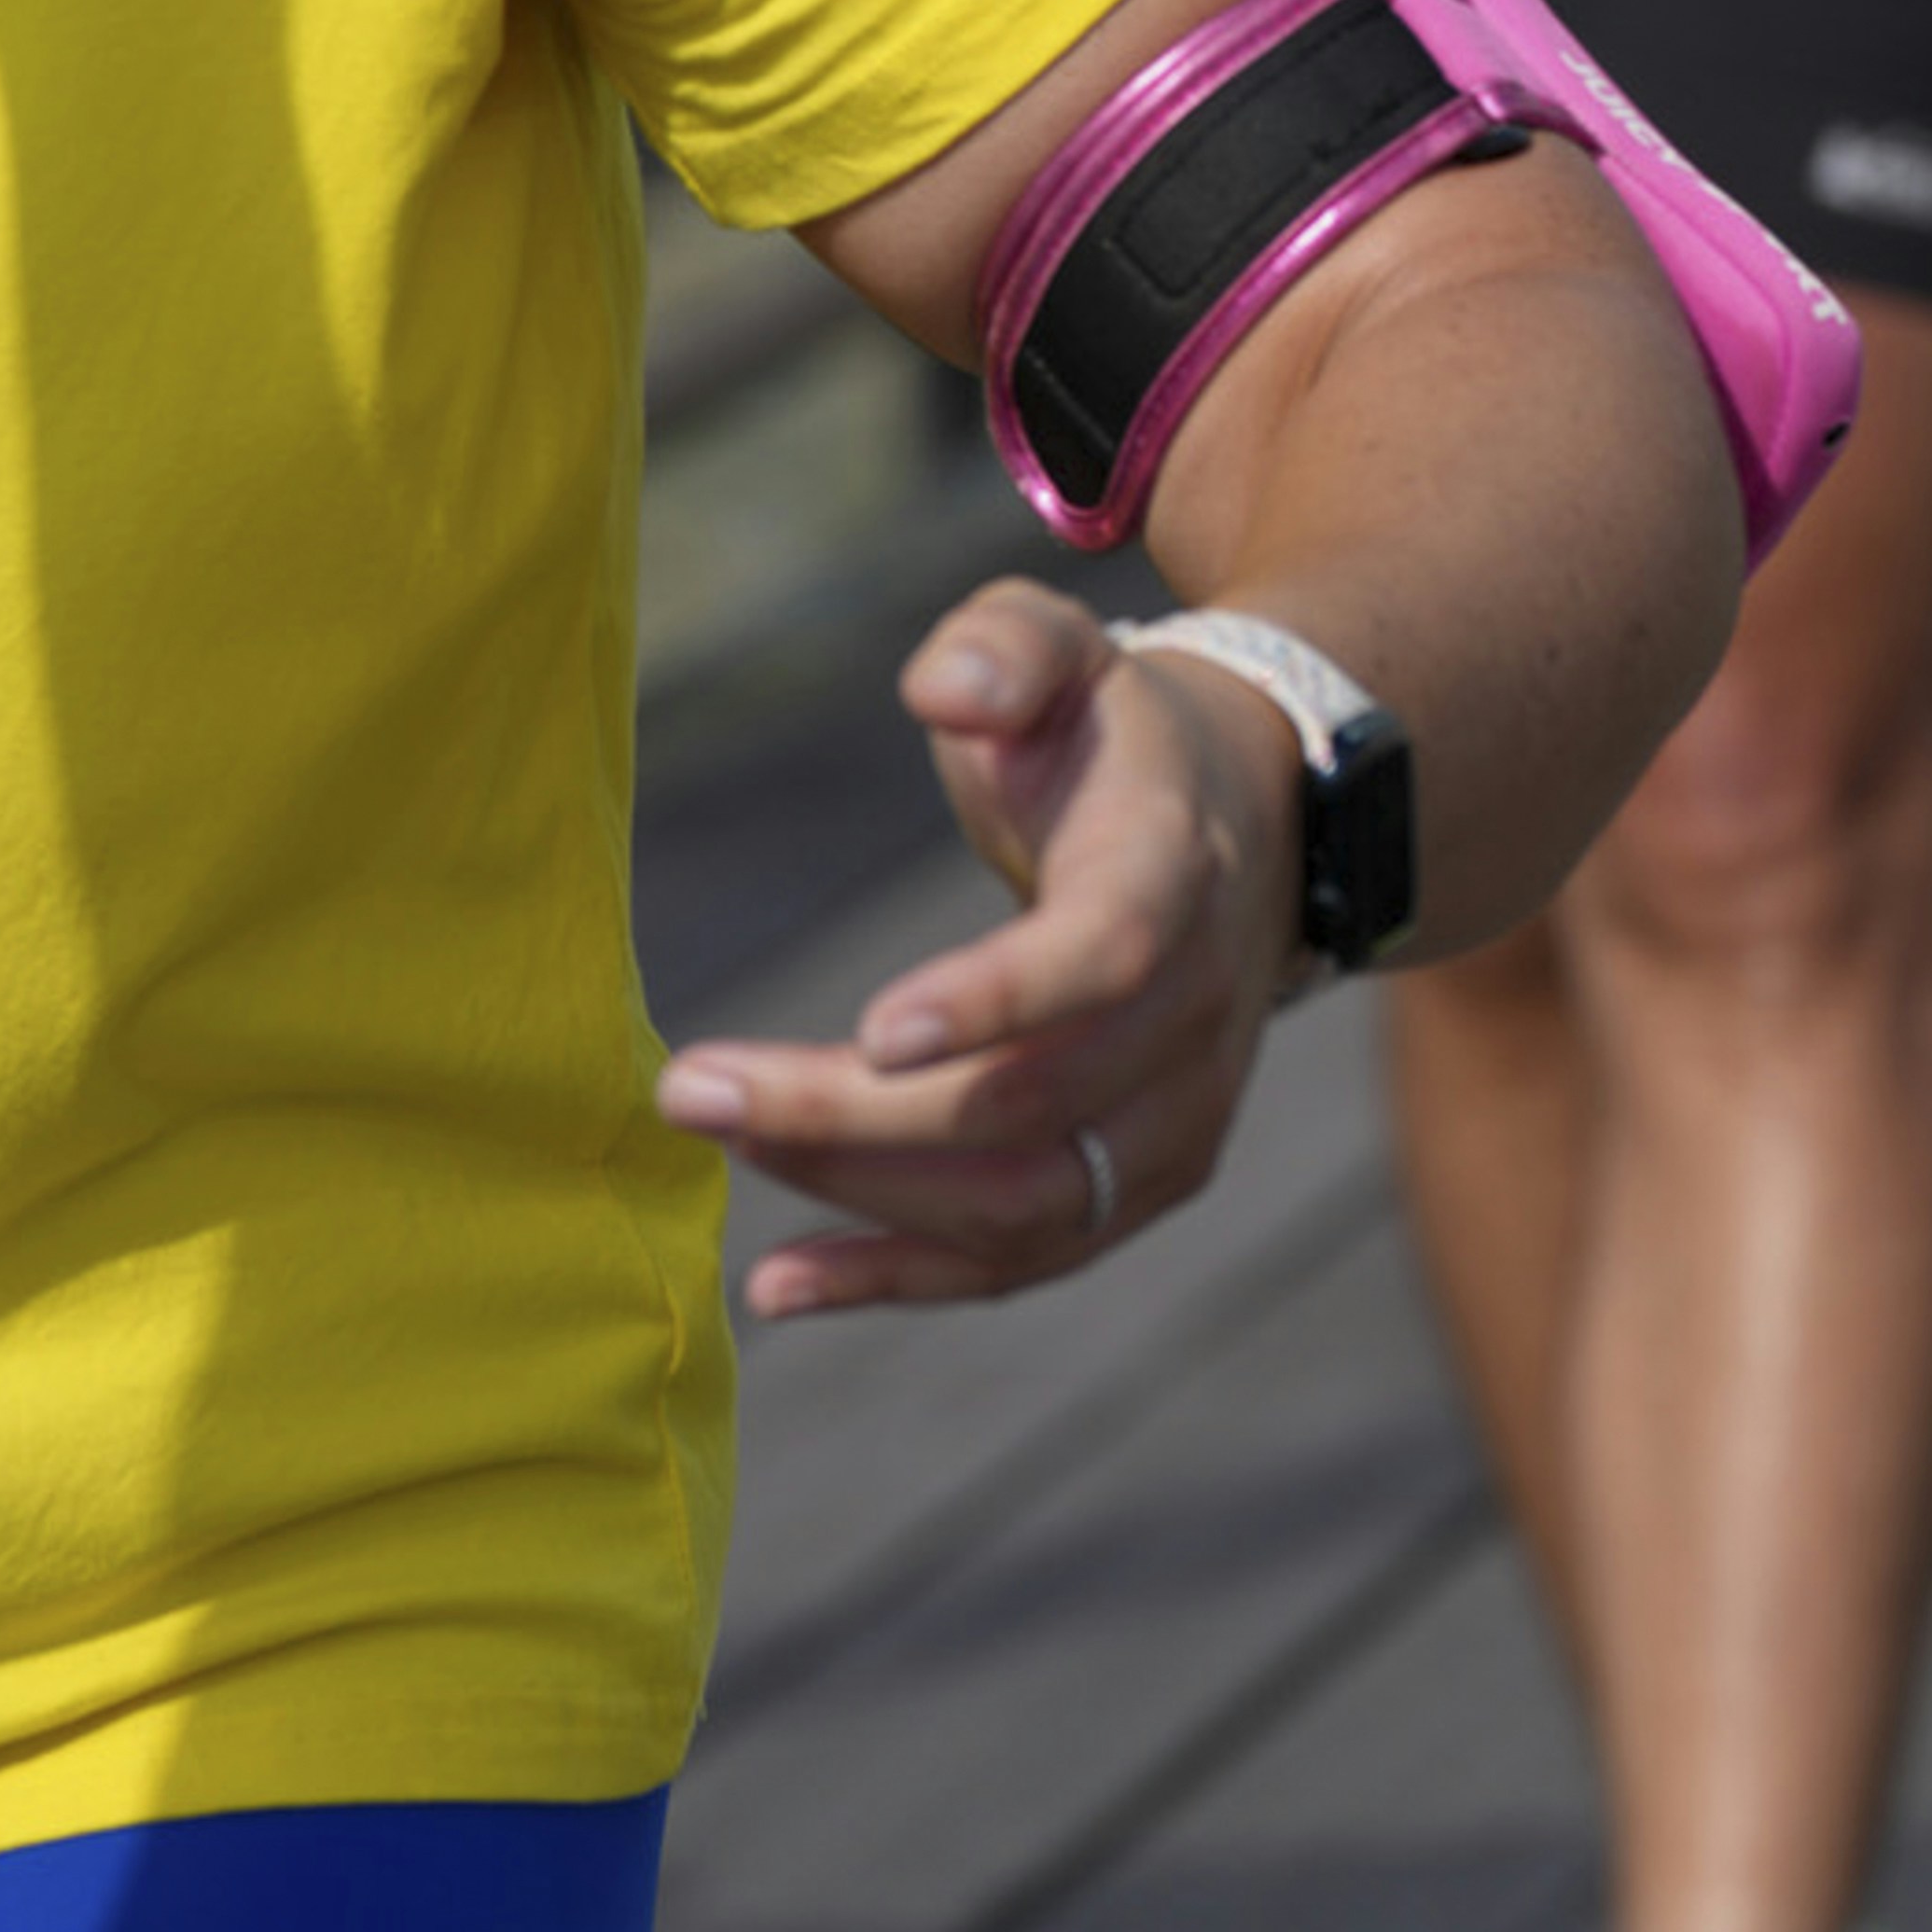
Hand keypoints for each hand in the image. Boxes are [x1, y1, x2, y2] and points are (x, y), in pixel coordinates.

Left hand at [655, 583, 1306, 1326]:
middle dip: (853, 1114)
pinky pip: (1022, 1259)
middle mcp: (1194, 1019)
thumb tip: (940, 687)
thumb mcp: (1062, 644)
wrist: (1242, 825)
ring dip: (862, 1193)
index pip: (1105, 957)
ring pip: (1026, 1205)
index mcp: (1173, 875)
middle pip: (1032, 1105)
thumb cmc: (1107, 731)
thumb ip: (1002, 645)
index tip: (870, 1029)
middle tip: (690, 1088)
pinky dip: (901, 1278)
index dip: (999, 1002)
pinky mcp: (1135, 1182)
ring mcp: (1176, 1120)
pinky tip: (780, 1286)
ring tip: (719, 1143)